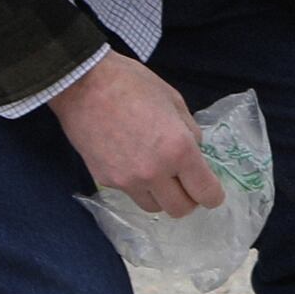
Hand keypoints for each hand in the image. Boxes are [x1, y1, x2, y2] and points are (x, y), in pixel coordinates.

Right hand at [55, 50, 217, 215]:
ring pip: (154, 207)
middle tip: (186, 184)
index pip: (205, 193)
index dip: (213, 196)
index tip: (212, 193)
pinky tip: (133, 163)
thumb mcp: (174, 101)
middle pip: (180, 209)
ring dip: (162, 196)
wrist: (82, 84)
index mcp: (179, 150)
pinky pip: (130, 193)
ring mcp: (127, 180)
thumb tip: (196, 153)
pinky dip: (137, 185)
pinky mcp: (105, 180)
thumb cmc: (132, 84)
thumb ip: (190, 132)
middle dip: (188, 199)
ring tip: (159, 175)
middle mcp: (155, 172)